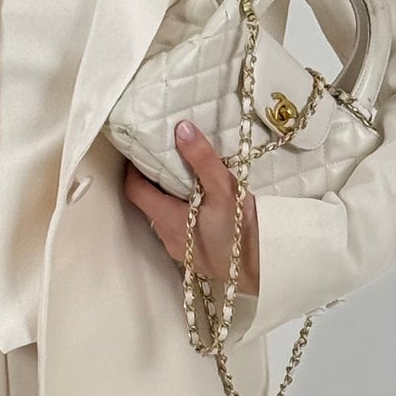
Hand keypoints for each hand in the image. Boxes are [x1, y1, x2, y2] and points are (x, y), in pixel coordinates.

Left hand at [120, 120, 258, 297]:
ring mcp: (178, 249)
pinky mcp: (192, 256)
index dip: (134, 170)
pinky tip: (199, 204)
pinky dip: (180, 213)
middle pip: (147, 204)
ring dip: (167, 198)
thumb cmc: (241, 231)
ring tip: (183, 177)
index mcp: (168, 218)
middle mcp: (167, 236)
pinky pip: (177, 229)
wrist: (261, 266)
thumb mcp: (223, 188)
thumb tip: (181, 129)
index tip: (142, 151)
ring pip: (162, 217)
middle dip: (152, 181)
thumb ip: (201, 158)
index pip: (135, 190)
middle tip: (164, 159)